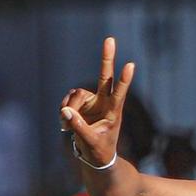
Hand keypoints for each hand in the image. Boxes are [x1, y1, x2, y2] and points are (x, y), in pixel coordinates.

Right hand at [59, 37, 131, 168]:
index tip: (131, 65)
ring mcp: (92, 101)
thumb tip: (65, 111)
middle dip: (107, 58)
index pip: (119, 93)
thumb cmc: (99, 151)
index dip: (124, 80)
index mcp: (113, 112)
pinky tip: (64, 123)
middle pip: (105, 76)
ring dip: (68, 107)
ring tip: (65, 126)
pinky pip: (67, 101)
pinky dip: (64, 111)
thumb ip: (78, 126)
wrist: (95, 156)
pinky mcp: (80, 103)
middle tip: (110, 39)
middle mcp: (104, 102)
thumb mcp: (90, 142)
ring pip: (76, 94)